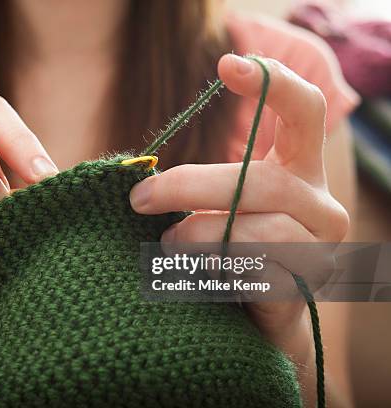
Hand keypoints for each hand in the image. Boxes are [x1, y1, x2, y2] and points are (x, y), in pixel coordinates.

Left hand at [129, 55, 348, 367]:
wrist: (257, 316)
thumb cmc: (226, 249)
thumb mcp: (213, 206)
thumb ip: (195, 185)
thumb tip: (136, 176)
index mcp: (298, 169)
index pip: (303, 111)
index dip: (272, 82)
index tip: (226, 65)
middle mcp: (319, 202)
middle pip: (257, 179)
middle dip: (188, 186)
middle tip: (139, 200)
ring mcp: (318, 247)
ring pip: (251, 229)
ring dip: (195, 237)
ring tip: (166, 247)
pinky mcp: (304, 286)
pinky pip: (251, 271)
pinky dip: (211, 270)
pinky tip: (195, 274)